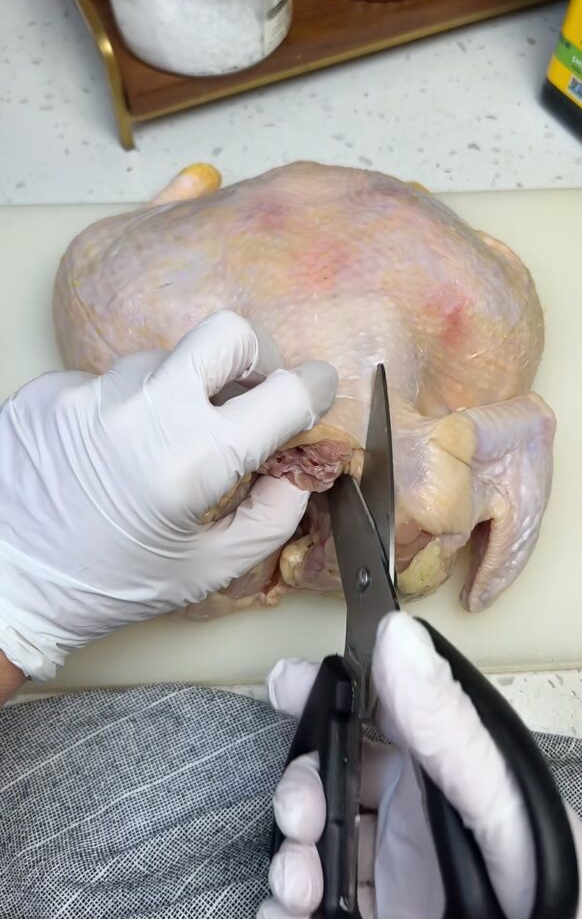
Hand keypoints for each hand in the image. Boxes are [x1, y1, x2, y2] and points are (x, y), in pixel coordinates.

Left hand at [0, 310, 336, 680]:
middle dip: (255, 357)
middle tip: (249, 393)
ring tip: (161, 442)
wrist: (6, 583)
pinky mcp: (50, 391)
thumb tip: (295, 472)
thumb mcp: (206, 570)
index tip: (315, 390)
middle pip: (228, 333)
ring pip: (165, 359)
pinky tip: (110, 451)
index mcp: (192, 460)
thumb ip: (271, 518)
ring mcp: (90, 393)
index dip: (314, 388)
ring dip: (181, 390)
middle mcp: (142, 410)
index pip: (284, 392)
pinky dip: (125, 407)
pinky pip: (109, 380)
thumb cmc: (106, 587)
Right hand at [261, 613, 581, 918]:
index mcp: (452, 772)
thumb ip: (451, 731)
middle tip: (298, 814)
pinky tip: (287, 911)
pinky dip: (286, 904)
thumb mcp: (505, 808)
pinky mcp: (378, 917)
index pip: (383, 712)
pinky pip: (319, 902)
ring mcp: (398, 872)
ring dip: (292, 853)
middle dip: (302, 786)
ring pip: (320, 840)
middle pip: (338, 777)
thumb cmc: (551, 896)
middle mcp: (420, 816)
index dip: (331, 691)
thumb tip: (397, 637)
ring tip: (297, 886)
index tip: (287, 683)